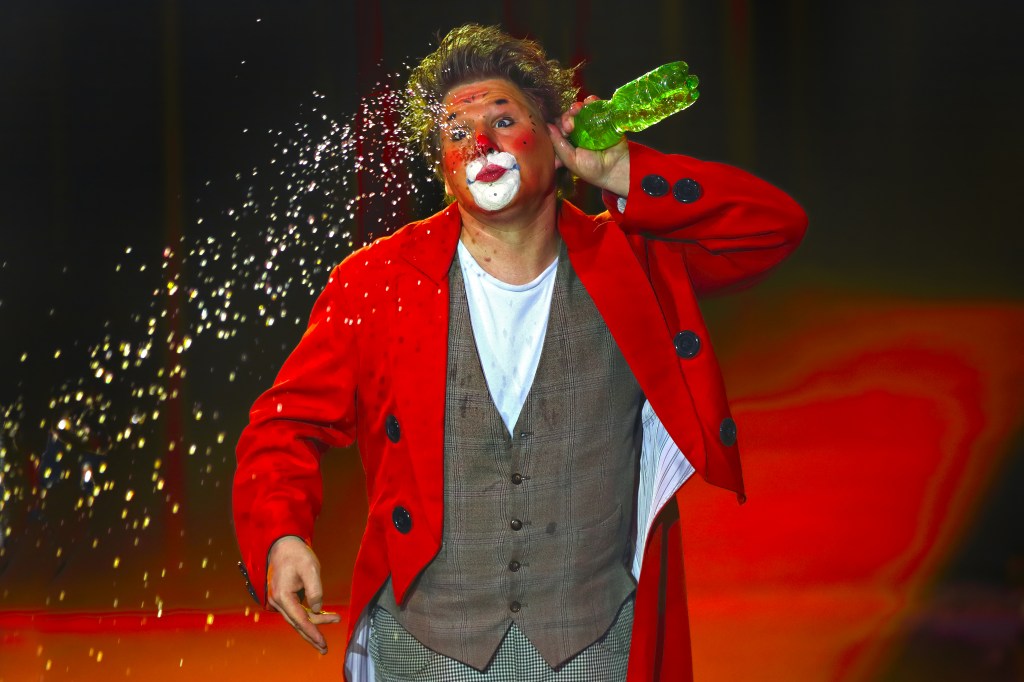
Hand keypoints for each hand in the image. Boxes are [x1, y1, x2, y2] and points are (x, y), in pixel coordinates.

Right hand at [267, 536, 340, 653]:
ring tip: (324, 638)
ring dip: (311, 627)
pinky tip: (320, 620)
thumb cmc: (297, 555)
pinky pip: (295, 612)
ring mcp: (278, 601)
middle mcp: (277, 602)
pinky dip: (307, 618)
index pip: (299, 620)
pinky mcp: (283, 598)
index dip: (312, 632)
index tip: (322, 642)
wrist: (283, 545)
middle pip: (297, 623)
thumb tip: (317, 609)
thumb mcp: (311, 569)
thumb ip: (315, 590)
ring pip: (296, 619)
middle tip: (325, 648)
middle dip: (311, 635)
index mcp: (282, 596)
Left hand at [548, 96, 630, 197]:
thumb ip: (558, 144)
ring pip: (580, 109)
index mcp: (569, 141)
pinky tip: (590, 101)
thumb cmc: (592, 169)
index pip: (558, 127)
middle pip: (568, 116)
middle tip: (571, 126)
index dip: (559, 126)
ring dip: (577, 107)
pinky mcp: (603, 118)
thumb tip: (548, 126)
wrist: (616, 168)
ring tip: (579, 110)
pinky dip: (591, 101)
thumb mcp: (571, 160)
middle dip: (567, 116)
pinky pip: (595, 106)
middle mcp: (579, 131)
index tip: (565, 131)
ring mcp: (591, 124)